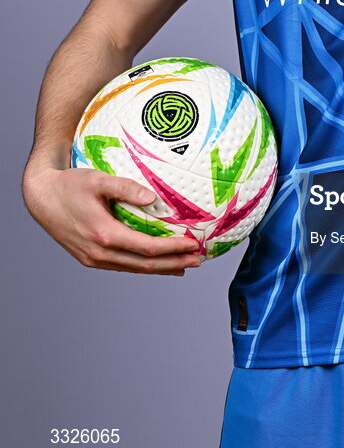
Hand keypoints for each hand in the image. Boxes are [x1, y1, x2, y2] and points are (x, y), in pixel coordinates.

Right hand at [23, 167, 201, 275]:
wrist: (41, 197)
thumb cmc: (70, 184)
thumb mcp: (98, 179)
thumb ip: (126, 188)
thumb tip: (153, 198)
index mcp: (103, 234)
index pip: (146, 248)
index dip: (172, 249)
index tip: (193, 244)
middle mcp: (99, 253)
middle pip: (144, 264)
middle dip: (174, 263)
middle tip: (199, 259)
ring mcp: (94, 258)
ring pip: (134, 268)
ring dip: (161, 267)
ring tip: (185, 264)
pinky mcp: (90, 258)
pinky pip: (123, 265)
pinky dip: (143, 265)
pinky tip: (157, 262)